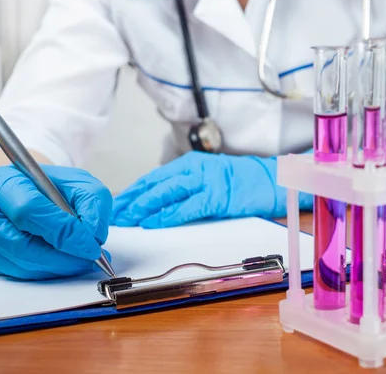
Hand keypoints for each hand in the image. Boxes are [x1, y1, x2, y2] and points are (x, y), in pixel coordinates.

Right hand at [0, 165, 111, 279]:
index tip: (92, 246)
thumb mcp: (77, 181)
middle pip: (20, 244)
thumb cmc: (48, 185)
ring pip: (19, 264)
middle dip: (62, 257)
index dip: (62, 232)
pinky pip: (17, 273)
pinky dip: (45, 271)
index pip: (28, 210)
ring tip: (82, 261)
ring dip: (56, 267)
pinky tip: (63, 264)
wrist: (23, 191)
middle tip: (90, 260)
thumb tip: (94, 235)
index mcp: (1, 181)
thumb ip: (92, 201)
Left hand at [111, 151, 311, 227]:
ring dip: (144, 207)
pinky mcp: (217, 197)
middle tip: (114, 214)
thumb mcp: (208, 176)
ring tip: (127, 218)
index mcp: (190, 163)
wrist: (271, 179)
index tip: (117, 203)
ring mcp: (206, 181)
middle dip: (132, 200)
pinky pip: (187, 207)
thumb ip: (186, 186)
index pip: (154, 177)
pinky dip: (168, 215)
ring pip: (167, 193)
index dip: (133, 191)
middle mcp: (195, 168)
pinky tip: (153, 222)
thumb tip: (158, 203)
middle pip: (155, 184)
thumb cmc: (240, 181)